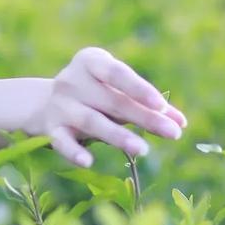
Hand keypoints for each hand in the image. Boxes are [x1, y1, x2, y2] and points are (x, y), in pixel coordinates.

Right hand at [37, 46, 186, 168]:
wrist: (43, 103)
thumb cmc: (94, 94)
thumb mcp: (116, 90)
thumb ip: (146, 103)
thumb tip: (181, 122)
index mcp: (90, 62)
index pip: (117, 73)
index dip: (140, 88)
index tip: (162, 105)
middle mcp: (72, 81)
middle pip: (112, 101)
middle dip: (144, 118)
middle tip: (173, 134)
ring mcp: (60, 106)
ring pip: (92, 122)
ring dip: (118, 136)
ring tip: (144, 150)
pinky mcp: (50, 129)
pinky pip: (62, 142)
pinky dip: (74, 152)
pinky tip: (89, 162)